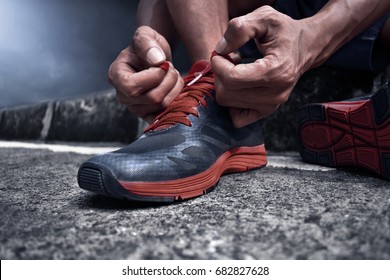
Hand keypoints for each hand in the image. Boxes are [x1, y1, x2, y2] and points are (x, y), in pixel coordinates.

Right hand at [108, 26, 183, 122]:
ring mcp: (136, 108)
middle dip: (169, 80)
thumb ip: (147, 43)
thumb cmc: (148, 46)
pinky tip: (175, 88)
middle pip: (153, 98)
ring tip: (172, 75)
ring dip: (175, 88)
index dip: (154, 76)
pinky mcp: (149, 115)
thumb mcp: (145, 35)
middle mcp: (123, 96)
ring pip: (163, 106)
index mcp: (115, 76)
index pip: (133, 87)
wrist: (156, 58)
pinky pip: (166, 115)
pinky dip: (177, 101)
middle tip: (171, 68)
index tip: (162, 63)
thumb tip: (157, 60)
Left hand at [211, 6, 314, 127]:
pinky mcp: (266, 111)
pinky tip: (238, 86)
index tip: (220, 53)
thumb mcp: (264, 17)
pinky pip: (237, 118)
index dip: (218, 64)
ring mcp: (272, 105)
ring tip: (236, 69)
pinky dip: (231, 102)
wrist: (305, 47)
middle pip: (227, 93)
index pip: (232, 79)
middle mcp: (276, 94)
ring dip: (225, 85)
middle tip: (229, 59)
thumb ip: (240, 28)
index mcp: (276, 71)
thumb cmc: (284, 32)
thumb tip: (220, 49)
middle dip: (219, 74)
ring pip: (228, 103)